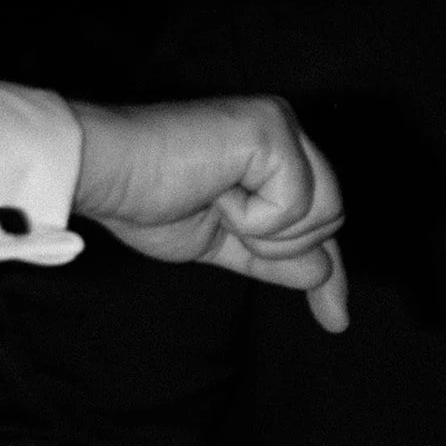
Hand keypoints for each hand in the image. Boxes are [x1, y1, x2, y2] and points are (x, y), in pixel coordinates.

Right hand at [70, 94, 347, 331]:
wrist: (110, 178)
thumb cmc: (152, 202)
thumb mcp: (227, 246)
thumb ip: (275, 261)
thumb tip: (323, 276)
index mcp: (274, 154)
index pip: (323, 224)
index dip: (330, 274)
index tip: (335, 319)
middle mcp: (284, 131)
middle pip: (332, 222)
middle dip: (279, 246)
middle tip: (222, 217)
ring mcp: (280, 125)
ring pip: (323, 215)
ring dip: (264, 232)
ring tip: (217, 202)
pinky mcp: (271, 129)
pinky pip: (295, 206)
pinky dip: (252, 218)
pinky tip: (216, 192)